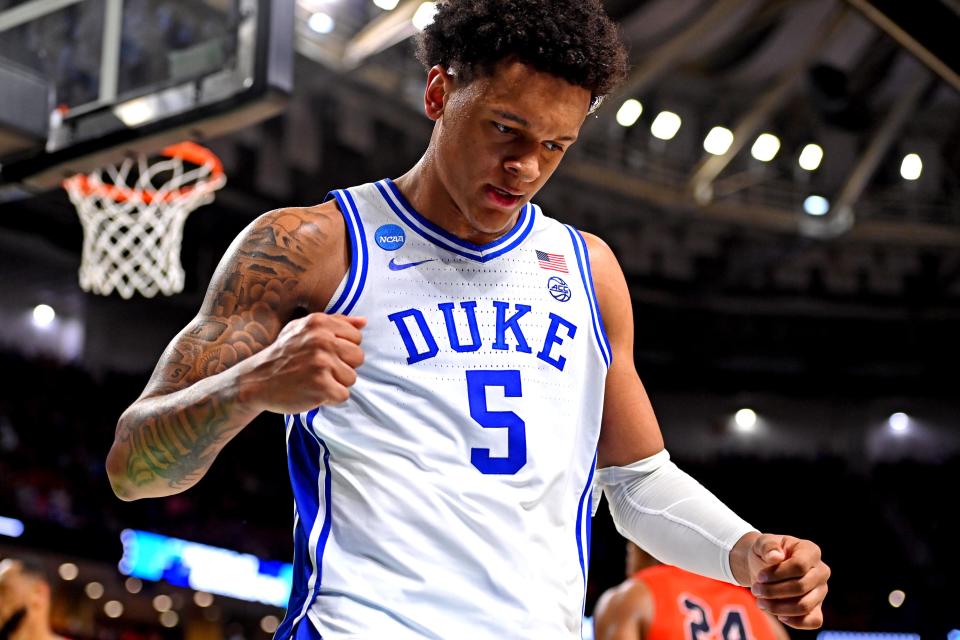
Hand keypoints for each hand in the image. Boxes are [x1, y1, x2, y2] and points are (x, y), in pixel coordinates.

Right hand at [242, 313, 365, 412]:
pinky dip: (330, 398)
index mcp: (320, 323)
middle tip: (320, 370)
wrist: (256, 381)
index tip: (324, 354)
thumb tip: (363, 322)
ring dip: (336, 383)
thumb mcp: (303, 328)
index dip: (343, 349)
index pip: (356, 337)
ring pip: (352, 378)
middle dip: (342, 366)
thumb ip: (336, 323)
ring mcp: (321, 363)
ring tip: (314, 380)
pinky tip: (313, 392)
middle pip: (358, 357)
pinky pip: (343, 395)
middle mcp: (322, 340)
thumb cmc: (283, 355)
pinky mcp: (321, 385)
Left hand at [731, 533, 829, 629]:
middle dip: (773, 591)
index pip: (800, 566)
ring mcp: (821, 591)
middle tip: (755, 590)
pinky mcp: (817, 607)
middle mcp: (821, 571)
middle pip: (801, 587)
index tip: (759, 577)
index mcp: (810, 551)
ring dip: (778, 607)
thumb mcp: (762, 543)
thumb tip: (775, 557)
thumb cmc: (765, 553)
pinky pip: (814, 621)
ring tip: (760, 602)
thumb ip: (768, 546)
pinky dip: (796, 622)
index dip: (777, 574)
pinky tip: (779, 616)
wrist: (764, 567)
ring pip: (805, 606)